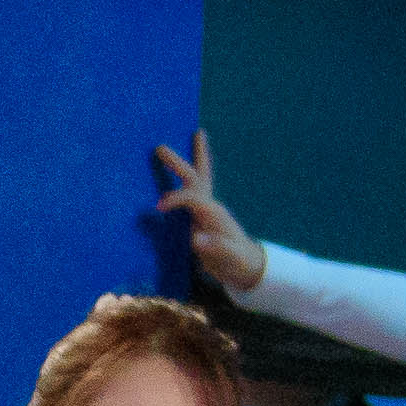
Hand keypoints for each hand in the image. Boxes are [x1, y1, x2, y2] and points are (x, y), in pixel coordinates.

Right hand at [152, 134, 268, 294]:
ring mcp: (204, 210)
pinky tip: (175, 171)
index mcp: (213, 213)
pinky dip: (183, 180)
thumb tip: (196, 238)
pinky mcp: (199, 218)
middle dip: (177, 163)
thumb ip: (216, 247)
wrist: (246, 266)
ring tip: (185, 140)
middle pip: (194, 178)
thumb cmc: (238, 262)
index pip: (192, 197)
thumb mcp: (230, 257)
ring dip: (190, 160)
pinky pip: (189, 194)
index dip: (175, 198)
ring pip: (196, 180)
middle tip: (159, 147)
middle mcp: (209, 206)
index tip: (159, 207)